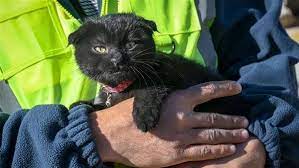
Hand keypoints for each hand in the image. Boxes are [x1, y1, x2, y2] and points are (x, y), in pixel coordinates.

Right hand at [89, 81, 248, 166]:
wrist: (113, 135)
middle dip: (232, 119)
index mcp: (176, 99)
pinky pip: (204, 153)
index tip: (237, 87)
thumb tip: (184, 95)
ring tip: (243, 133)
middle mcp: (183, 117)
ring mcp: (181, 137)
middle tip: (245, 120)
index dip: (224, 88)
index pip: (206, 91)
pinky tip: (229, 149)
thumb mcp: (150, 97)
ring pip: (213, 135)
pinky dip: (219, 150)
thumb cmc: (129, 113)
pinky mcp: (177, 155)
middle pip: (215, 117)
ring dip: (230, 134)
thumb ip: (170, 97)